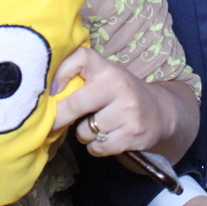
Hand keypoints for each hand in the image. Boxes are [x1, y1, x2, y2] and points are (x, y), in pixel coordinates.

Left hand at [50, 47, 194, 159]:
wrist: (160, 112)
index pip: (81, 57)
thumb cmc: (121, 94)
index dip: (61, 71)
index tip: (52, 89)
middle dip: (59, 117)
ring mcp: (128, 111)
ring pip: (85, 131)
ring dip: (84, 134)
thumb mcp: (105, 76)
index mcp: (108, 68)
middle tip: (51, 123)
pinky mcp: (133, 134)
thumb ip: (81, 77)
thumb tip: (45, 93)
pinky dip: (95, 147)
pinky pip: (98, 148)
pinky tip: (104, 139)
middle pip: (76, 104)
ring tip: (95, 127)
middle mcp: (118, 86)